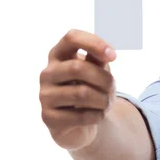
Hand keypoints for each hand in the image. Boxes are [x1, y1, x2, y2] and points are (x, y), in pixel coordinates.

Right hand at [40, 29, 116, 149]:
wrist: (81, 121)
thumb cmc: (90, 87)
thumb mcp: (96, 69)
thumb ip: (98, 58)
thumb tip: (107, 54)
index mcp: (59, 54)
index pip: (71, 37)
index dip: (94, 43)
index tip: (114, 56)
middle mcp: (47, 73)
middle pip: (78, 68)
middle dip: (104, 79)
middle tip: (113, 88)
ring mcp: (45, 96)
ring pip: (82, 93)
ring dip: (104, 100)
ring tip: (106, 103)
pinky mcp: (48, 117)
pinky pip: (81, 115)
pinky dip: (97, 115)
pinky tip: (97, 115)